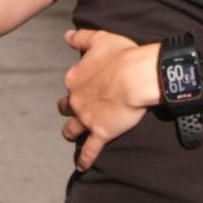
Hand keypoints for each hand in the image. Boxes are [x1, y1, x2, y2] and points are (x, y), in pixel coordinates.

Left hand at [57, 29, 160, 170]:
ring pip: (71, 129)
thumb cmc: (122, 55)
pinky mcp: (101, 133)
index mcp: (75, 78)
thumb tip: (66, 36)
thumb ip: (81, 38)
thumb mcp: (100, 39)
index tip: (85, 86)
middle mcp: (76, 100)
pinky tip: (82, 166)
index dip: (77, 85)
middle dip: (69, 109)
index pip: (71, 83)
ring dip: (71, 132)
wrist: (136, 76)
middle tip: (76, 110)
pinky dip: (84, 159)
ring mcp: (87, 118)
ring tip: (72, 135)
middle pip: (66, 108)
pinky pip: (89, 150)